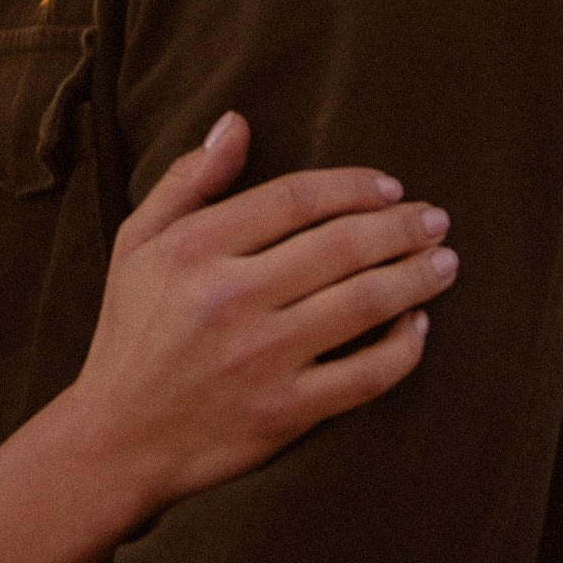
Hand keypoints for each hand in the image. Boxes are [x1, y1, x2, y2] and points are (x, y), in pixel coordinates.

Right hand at [62, 118, 457, 513]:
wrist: (117, 440)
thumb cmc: (132, 331)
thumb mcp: (137, 243)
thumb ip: (186, 179)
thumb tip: (236, 122)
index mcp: (194, 249)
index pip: (295, 198)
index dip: (353, 186)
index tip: (390, 186)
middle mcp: (230, 299)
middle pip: (341, 246)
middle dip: (402, 227)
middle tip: (436, 219)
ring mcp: (260, 359)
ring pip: (363, 305)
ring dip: (416, 277)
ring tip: (445, 262)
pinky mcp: (283, 413)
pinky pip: (365, 376)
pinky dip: (403, 348)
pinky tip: (419, 326)